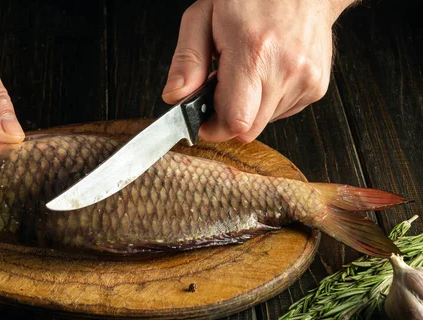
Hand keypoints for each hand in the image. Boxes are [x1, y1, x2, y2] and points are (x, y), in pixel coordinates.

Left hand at [162, 0, 355, 142]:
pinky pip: (282, 112)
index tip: (203, 119)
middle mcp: (285, 69)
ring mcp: (305, 80)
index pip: (234, 121)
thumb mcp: (203, 17)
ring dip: (249, 108)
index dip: (213, 127)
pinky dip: (268, 101)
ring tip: (247, 73)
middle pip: (248, 129)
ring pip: (264, 122)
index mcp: (253, 52)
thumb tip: (176, 96)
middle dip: (228, 118)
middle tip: (221, 90)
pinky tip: (266, 74)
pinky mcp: (316, 87)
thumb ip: (187, 61)